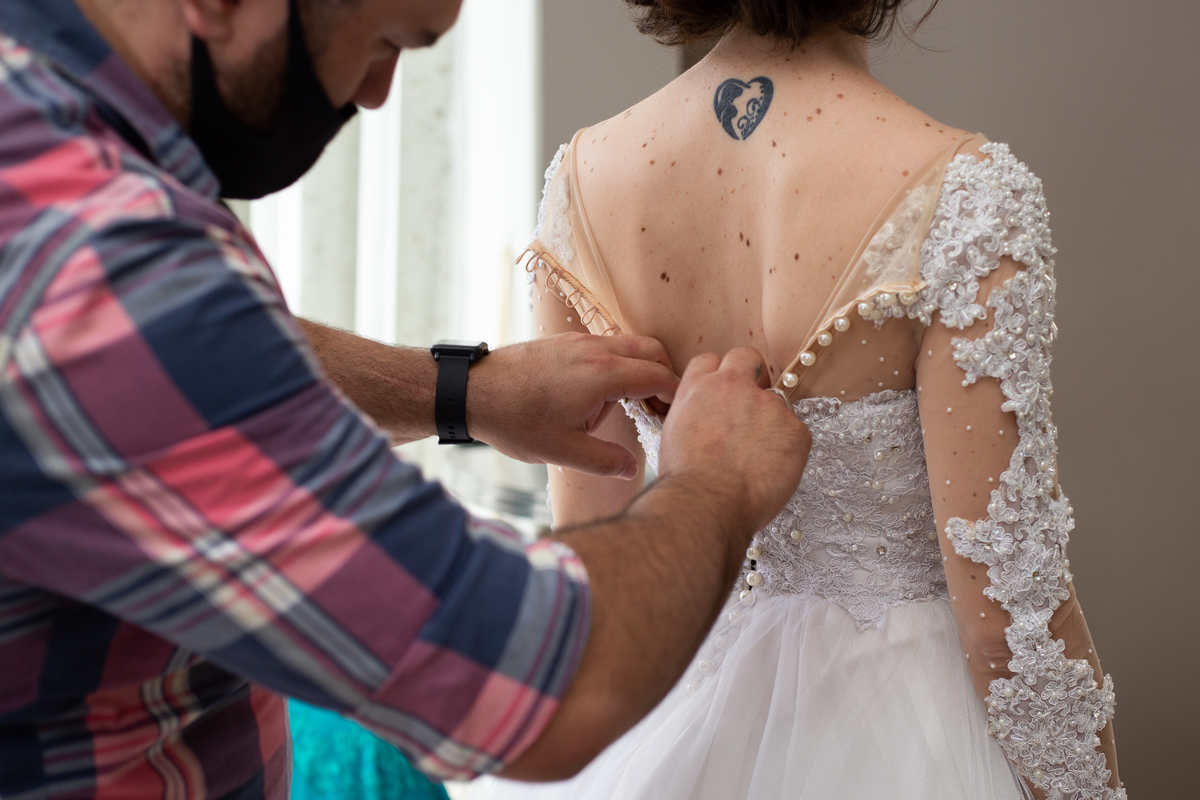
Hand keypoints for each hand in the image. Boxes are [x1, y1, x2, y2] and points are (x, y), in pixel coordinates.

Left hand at [466, 333, 678, 478]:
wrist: (471, 392)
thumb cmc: (514, 420)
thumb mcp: (564, 452)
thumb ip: (604, 461)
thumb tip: (631, 468)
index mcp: (603, 375)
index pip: (658, 376)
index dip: (675, 396)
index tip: (677, 415)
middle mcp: (595, 350)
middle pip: (651, 350)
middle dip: (664, 375)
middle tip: (661, 406)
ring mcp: (578, 341)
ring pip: (627, 344)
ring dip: (639, 367)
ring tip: (632, 402)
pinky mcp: (562, 341)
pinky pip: (604, 344)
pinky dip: (617, 361)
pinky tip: (600, 392)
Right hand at [657, 347, 810, 535]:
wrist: (708, 502)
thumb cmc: (686, 480)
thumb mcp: (674, 434)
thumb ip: (694, 415)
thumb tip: (705, 421)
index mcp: (698, 388)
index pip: (710, 361)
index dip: (718, 376)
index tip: (722, 395)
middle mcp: (732, 386)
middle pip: (747, 357)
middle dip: (751, 374)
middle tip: (750, 405)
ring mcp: (767, 404)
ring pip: (775, 402)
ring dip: (770, 422)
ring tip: (757, 458)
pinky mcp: (795, 428)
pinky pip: (795, 432)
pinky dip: (788, 449)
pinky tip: (770, 471)